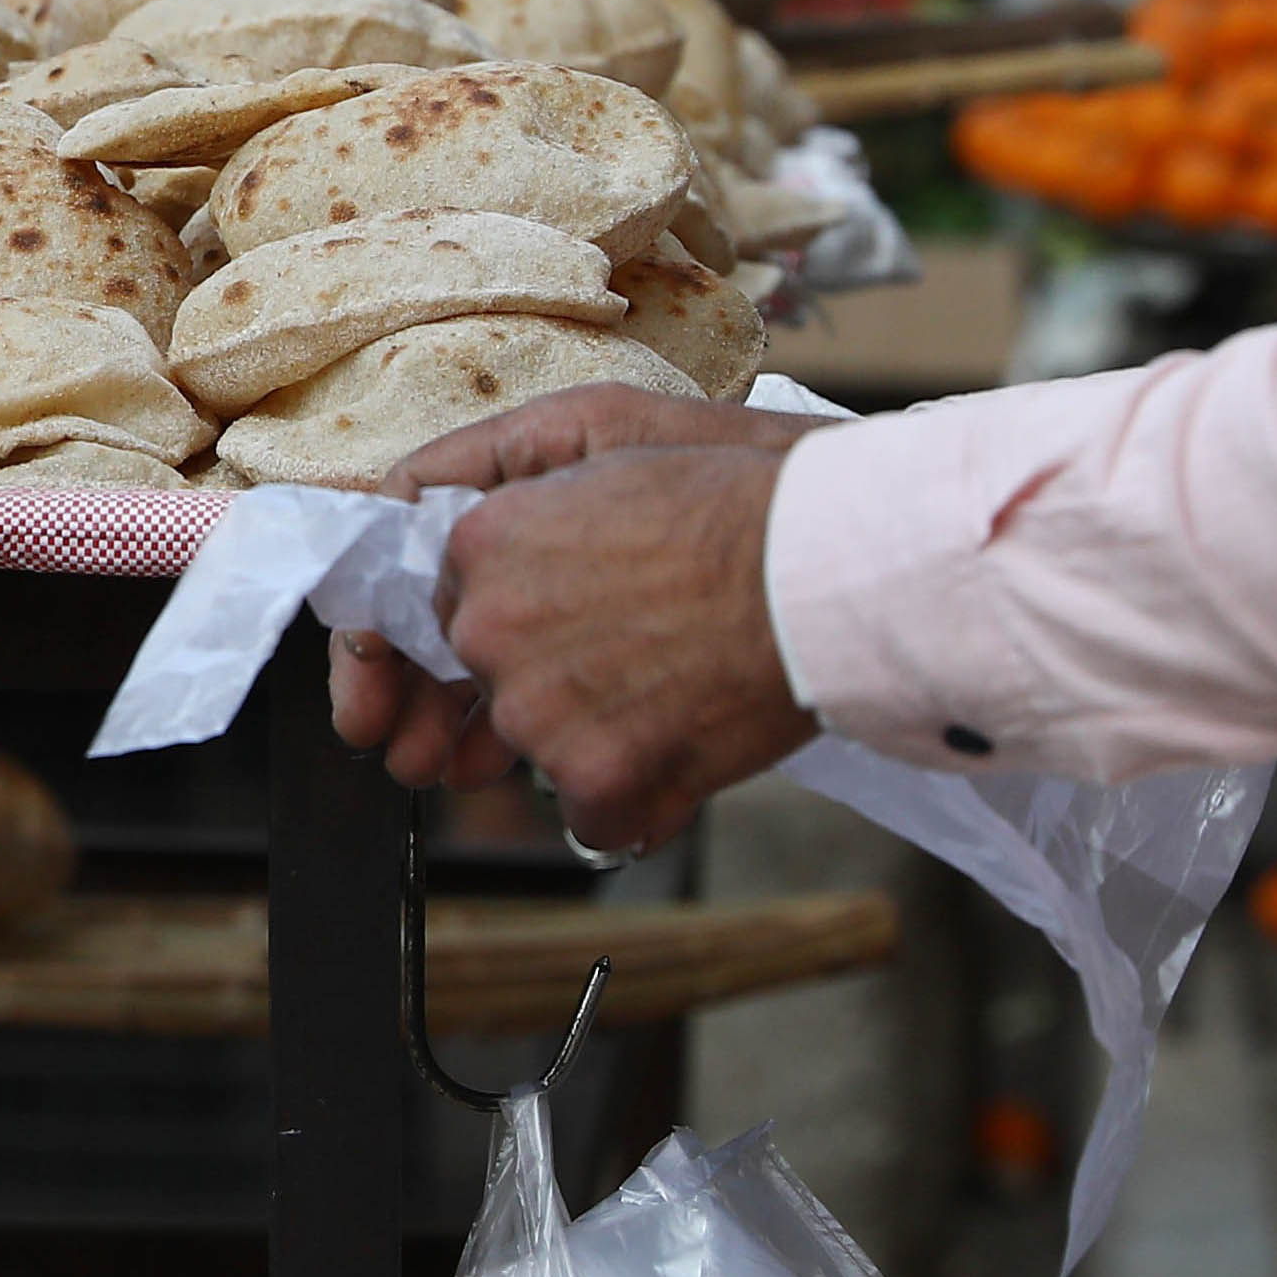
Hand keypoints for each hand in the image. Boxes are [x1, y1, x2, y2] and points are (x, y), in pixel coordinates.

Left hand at [322, 394, 831, 854]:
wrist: (818, 567)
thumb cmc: (737, 505)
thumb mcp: (605, 460)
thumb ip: (524, 516)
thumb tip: (483, 574)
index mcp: (482, 544)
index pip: (458, 605)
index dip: (521, 619)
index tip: (572, 625)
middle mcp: (490, 629)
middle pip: (493, 679)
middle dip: (552, 679)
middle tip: (638, 658)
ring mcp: (537, 710)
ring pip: (540, 749)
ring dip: (597, 739)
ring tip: (677, 692)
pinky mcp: (594, 775)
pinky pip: (590, 816)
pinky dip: (635, 803)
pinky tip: (684, 753)